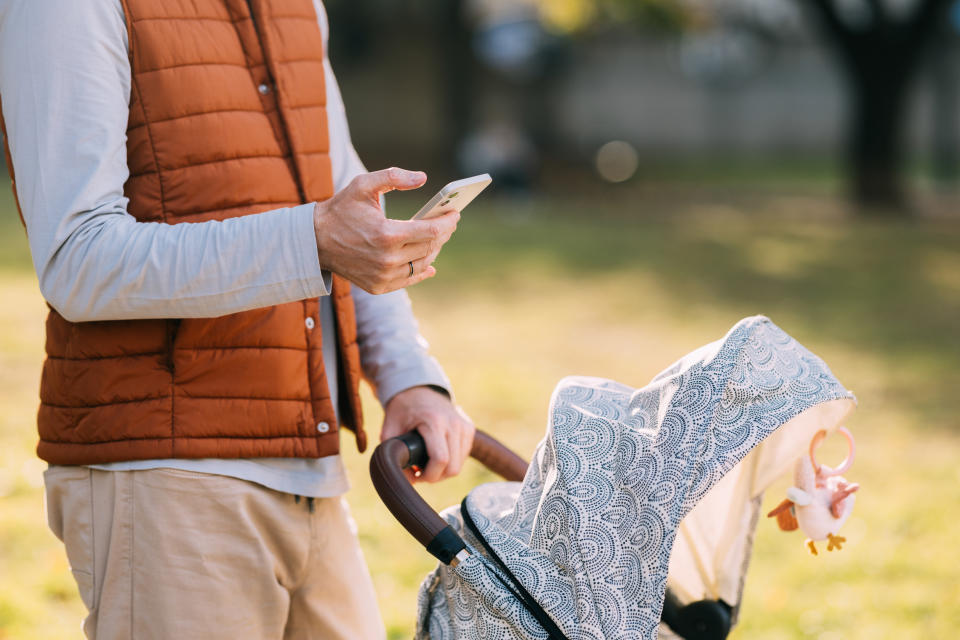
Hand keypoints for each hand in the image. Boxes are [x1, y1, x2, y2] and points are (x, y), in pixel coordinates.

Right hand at [313, 167, 459, 293]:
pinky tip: (429, 263)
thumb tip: (423, 178)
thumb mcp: (363, 185)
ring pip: (422, 264)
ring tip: (438, 237)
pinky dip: (421, 271)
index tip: (456, 213)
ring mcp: (383, 276)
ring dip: (434, 250)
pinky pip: (409, 279)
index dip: (448, 221)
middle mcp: (387, 259)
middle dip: (443, 233)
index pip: (431, 230)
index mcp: (387, 234)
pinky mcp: (378, 286)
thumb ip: (394, 177)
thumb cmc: (341, 210)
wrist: (315, 241)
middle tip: (448, 222)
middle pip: (430, 247)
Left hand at [381, 386, 474, 483]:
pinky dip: (451, 461)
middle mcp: (454, 423)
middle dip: (435, 476)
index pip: (441, 459)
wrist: (418, 389)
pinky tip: (437, 455)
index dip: (428, 475)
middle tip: (420, 472)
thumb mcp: (390, 429)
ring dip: (443, 471)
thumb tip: (405, 479)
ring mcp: (464, 425)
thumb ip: (393, 454)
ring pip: (459, 465)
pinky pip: (463, 456)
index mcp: (434, 421)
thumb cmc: (402, 409)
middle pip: (453, 467)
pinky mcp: (469, 428)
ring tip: (427, 463)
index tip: (416, 474)